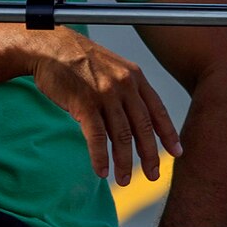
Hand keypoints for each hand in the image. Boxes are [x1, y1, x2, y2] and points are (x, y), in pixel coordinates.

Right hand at [26, 30, 182, 185]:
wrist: (49, 46)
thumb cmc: (78, 58)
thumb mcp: (112, 67)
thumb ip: (126, 89)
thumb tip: (135, 118)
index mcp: (135, 76)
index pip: (157, 110)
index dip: (168, 133)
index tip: (176, 152)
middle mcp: (124, 85)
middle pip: (143, 127)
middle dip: (149, 155)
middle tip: (153, 175)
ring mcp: (105, 94)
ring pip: (121, 136)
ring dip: (123, 163)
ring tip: (123, 180)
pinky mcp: (85, 103)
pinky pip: (96, 137)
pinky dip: (100, 157)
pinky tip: (101, 171)